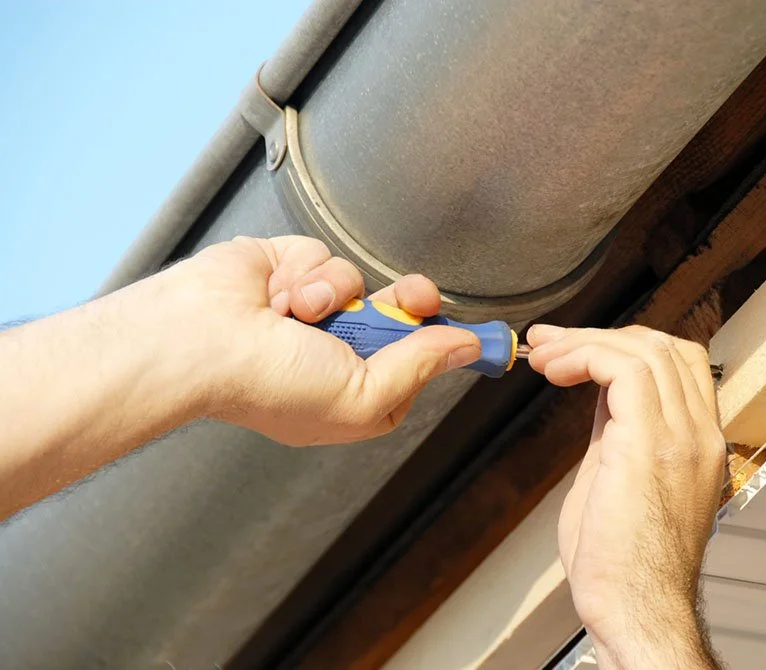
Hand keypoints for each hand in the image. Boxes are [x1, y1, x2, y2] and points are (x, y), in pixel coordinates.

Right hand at [160, 235, 480, 445]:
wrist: (198, 341)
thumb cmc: (269, 384)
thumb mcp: (364, 395)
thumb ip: (418, 367)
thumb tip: (467, 347)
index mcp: (355, 393)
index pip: (416, 362)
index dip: (438, 343)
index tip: (465, 331)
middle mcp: (337, 352)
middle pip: (401, 315)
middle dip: (410, 303)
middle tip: (413, 297)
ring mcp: (314, 311)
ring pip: (362, 283)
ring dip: (336, 295)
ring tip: (297, 314)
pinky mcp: (291, 271)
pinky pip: (327, 258)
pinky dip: (307, 274)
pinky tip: (276, 296)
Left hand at [527, 325, 724, 668]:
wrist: (634, 609)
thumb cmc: (623, 564)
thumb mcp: (618, 478)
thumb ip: (617, 434)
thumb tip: (600, 397)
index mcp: (696, 444)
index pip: (676, 365)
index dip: (624, 345)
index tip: (574, 348)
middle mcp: (698, 435)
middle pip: (664, 346)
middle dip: (600, 335)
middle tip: (550, 343)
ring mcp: (681, 437)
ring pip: (645, 349)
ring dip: (585, 342)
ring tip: (543, 354)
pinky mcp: (650, 444)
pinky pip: (625, 370)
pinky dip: (586, 356)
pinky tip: (557, 369)